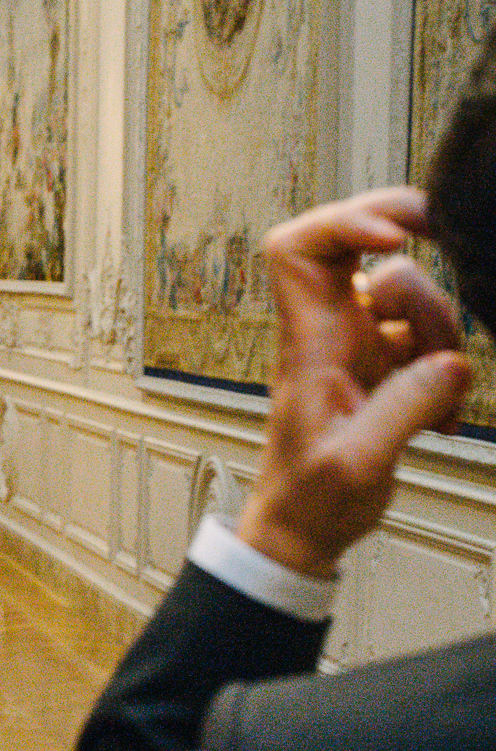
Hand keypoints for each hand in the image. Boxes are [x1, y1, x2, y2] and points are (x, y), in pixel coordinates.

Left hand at [240, 187, 472, 576]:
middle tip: (454, 248)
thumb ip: (403, 410)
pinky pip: (428, 340)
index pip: (296, 250)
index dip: (343, 222)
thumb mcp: (357, 463)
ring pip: (409, 294)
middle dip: (407, 238)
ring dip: (440, 330)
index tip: (396, 239)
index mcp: (310, 342)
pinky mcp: (384, 368)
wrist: (305, 529)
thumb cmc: (311, 498)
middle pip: (361, 248)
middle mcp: (330, 332)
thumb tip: (452, 363)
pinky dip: (445, 370)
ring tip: (439, 397)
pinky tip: (439, 420)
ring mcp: (358, 346)